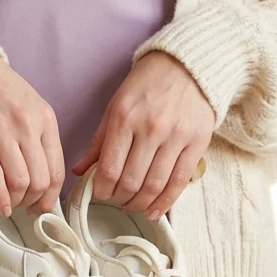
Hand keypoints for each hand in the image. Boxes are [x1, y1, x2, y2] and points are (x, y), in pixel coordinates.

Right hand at [0, 54, 63, 215]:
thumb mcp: (29, 106)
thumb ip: (39, 136)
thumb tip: (43, 177)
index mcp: (45, 119)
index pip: (57, 170)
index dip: (50, 196)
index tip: (41, 205)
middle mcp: (28, 125)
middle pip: (40, 180)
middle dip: (33, 202)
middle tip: (24, 207)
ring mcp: (2, 130)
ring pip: (19, 181)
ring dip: (15, 201)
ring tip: (9, 204)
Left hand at [73, 51, 213, 219]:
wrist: (188, 65)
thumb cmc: (147, 85)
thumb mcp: (116, 106)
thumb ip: (99, 141)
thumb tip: (79, 171)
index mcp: (125, 118)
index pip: (109, 169)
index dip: (101, 190)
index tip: (99, 194)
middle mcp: (151, 129)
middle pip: (131, 182)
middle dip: (119, 199)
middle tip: (115, 201)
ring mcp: (176, 137)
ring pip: (154, 186)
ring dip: (140, 204)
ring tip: (132, 206)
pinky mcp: (197, 143)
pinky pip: (179, 182)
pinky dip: (165, 202)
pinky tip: (154, 211)